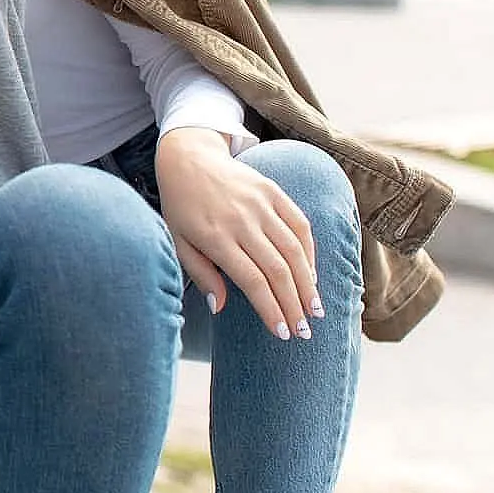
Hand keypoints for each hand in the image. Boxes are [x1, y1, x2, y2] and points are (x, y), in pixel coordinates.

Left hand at [155, 128, 321, 340]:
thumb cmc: (181, 207)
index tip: (283, 334)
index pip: (252, 281)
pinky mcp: (273, 191)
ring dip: (309, 284)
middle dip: (295, 305)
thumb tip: (219, 308)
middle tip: (306, 332)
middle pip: (278, 270)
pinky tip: (312, 276)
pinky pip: (300, 225)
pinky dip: (310, 253)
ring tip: (315, 310)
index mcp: (215, 237)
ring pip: (294, 250)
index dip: (271, 310)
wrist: (188, 159)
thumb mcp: (178, 241)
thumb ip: (200, 274)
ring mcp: (260, 204)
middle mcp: (241, 220)